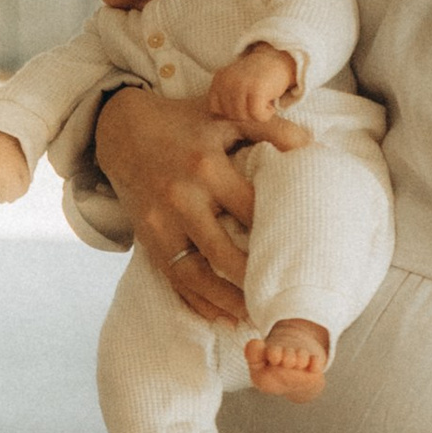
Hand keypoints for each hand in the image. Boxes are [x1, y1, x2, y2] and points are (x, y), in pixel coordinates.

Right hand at [93, 88, 305, 324]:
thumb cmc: (183, 123)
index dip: (278, 234)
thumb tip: (310, 147)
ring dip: (225, 302)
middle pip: (223, 253)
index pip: (251, 211)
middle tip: (284, 299)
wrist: (122, 131)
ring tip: (255, 317)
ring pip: (195, 276)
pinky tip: (220, 317)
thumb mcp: (224, 114)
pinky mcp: (147, 240)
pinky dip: (196, 302)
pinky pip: (173, 280)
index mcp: (207, 168)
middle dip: (254, 280)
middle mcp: (182, 200)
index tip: (303, 253)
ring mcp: (161, 224)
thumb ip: (269, 127)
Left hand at [208, 43, 301, 135]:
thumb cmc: (258, 77)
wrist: (280, 59)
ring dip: (256, 115)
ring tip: (263, 101)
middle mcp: (227, 81)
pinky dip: (266, 115)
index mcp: (219, 79)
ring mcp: (240, 85)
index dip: (231, 112)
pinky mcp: (256, 90)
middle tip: (257, 102)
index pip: (215, 109)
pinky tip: (270, 104)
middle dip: (245, 114)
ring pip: (243, 117)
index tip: (244, 102)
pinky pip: (257, 116)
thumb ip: (225, 98)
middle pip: (230, 116)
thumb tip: (222, 121)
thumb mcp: (235, 83)